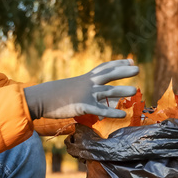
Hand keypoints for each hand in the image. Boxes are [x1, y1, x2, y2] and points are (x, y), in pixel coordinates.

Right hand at [23, 59, 138, 119]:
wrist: (40, 98)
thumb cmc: (52, 95)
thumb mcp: (69, 88)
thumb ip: (81, 89)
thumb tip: (86, 92)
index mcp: (84, 79)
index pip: (103, 68)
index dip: (117, 64)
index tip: (129, 61)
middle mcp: (87, 84)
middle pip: (109, 75)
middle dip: (123, 72)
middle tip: (137, 69)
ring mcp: (86, 95)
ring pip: (108, 92)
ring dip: (122, 91)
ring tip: (136, 90)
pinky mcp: (83, 106)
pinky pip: (100, 110)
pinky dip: (112, 113)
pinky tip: (122, 115)